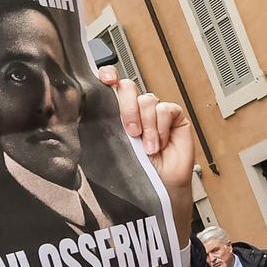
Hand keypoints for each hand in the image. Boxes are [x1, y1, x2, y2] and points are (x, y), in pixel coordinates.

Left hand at [100, 67, 196, 247]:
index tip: (105, 78)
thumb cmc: (137, 174)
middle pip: (129, 88)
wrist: (160, 190)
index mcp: (117, 114)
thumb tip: (91, 108)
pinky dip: (161, 127)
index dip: (109, 76)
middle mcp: (136, 110)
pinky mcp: (175, 119)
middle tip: (130, 131)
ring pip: (148, 100)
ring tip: (147, 148)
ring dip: (147, 125)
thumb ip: (107, 126)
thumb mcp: (115, 148)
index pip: (111, 86)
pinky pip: (167, 110)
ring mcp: (156, 114)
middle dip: (127, 108)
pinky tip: (159, 144)